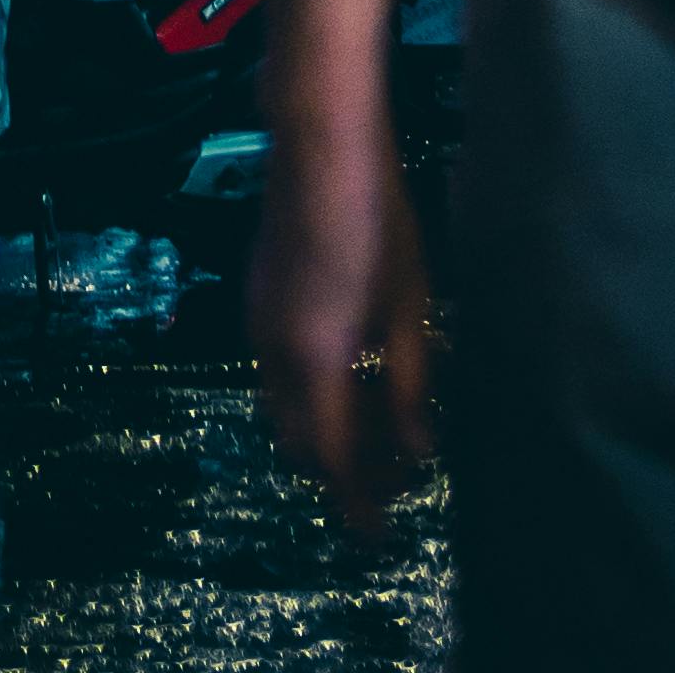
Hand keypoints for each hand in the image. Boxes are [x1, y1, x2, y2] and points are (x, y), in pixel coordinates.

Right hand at [252, 106, 432, 523]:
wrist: (321, 143)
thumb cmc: (378, 218)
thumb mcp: (410, 309)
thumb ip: (409, 386)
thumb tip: (416, 450)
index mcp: (314, 359)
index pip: (329, 459)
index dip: (355, 501)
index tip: (380, 533)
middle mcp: (273, 351)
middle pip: (299, 442)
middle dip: (342, 470)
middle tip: (393, 477)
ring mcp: (258, 321)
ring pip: (284, 407)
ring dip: (326, 431)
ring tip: (379, 429)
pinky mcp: (259, 297)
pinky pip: (277, 371)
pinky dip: (311, 395)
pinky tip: (354, 376)